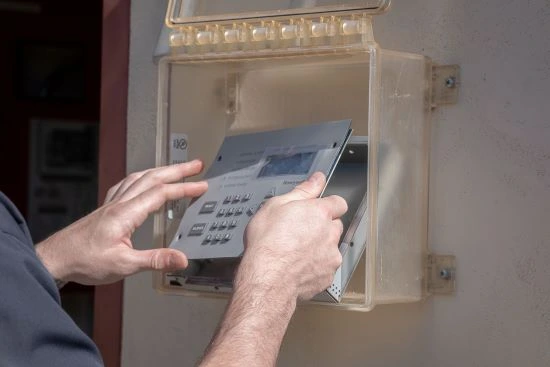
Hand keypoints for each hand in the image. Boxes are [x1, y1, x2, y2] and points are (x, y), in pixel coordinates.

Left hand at [35, 160, 207, 284]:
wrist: (55, 259)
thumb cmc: (84, 261)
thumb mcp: (123, 265)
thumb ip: (155, 260)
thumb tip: (181, 259)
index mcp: (126, 214)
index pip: (161, 193)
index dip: (184, 188)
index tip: (202, 185)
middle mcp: (119, 204)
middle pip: (153, 178)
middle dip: (178, 170)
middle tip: (196, 164)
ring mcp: (111, 204)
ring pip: (140, 178)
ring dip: (161, 171)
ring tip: (176, 169)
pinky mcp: (106, 209)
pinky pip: (127, 184)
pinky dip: (142, 177)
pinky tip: (143, 181)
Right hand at [200, 172, 346, 366]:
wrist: (267, 278)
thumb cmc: (268, 242)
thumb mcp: (277, 205)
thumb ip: (303, 190)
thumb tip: (317, 179)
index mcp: (320, 213)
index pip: (338, 202)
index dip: (327, 205)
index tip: (316, 210)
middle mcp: (330, 234)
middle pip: (335, 226)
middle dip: (322, 227)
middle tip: (299, 232)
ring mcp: (330, 257)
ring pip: (331, 248)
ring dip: (319, 248)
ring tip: (294, 252)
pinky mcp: (326, 276)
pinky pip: (324, 269)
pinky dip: (314, 267)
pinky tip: (296, 267)